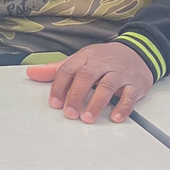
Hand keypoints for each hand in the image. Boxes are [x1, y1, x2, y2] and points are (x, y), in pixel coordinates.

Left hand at [26, 42, 153, 123]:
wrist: (138, 51)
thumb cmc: (104, 59)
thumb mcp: (79, 60)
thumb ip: (56, 69)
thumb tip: (31, 73)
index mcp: (85, 57)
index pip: (68, 70)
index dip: (59, 87)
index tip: (54, 103)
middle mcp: (102, 64)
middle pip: (87, 77)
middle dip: (76, 96)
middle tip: (69, 113)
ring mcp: (120, 74)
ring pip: (107, 86)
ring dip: (96, 103)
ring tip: (86, 118)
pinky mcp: (135, 84)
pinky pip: (130, 96)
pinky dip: (123, 107)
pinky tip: (114, 117)